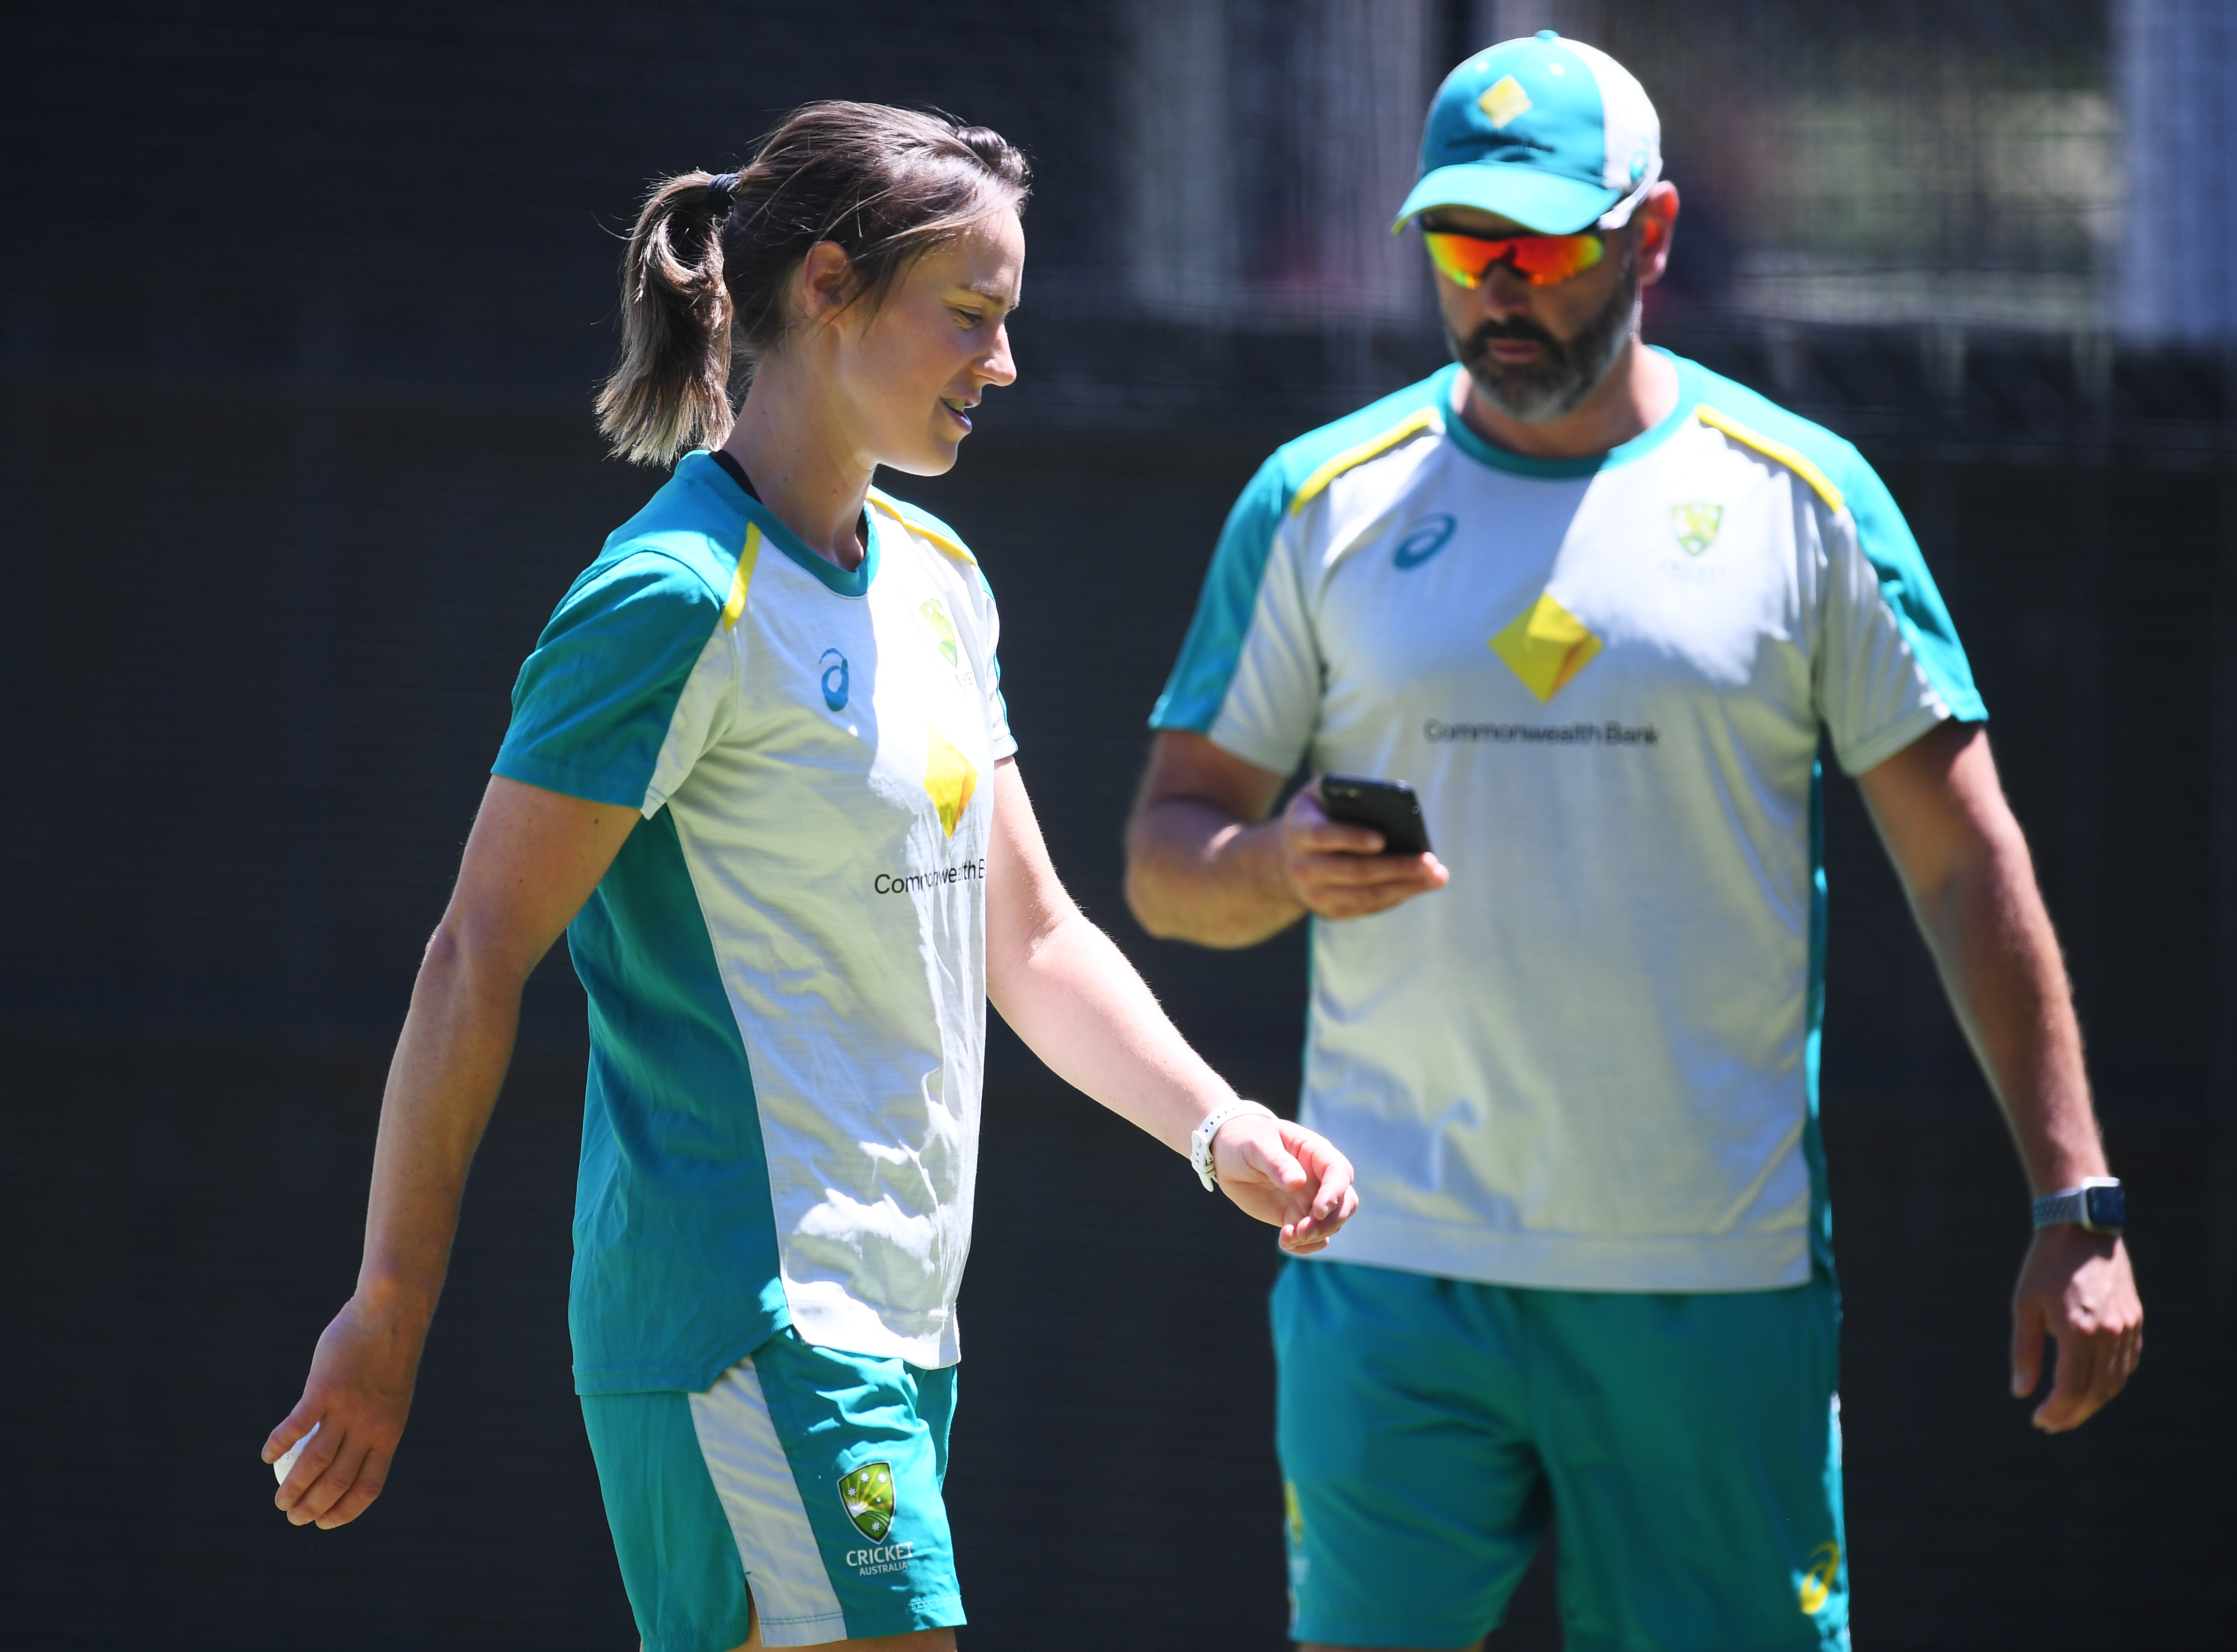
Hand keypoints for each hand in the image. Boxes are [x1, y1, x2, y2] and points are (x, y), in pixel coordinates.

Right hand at [264, 1293, 428, 1528]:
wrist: (393, 1312)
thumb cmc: (390, 1353)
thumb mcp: (389, 1394)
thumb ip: (372, 1422)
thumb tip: (350, 1447)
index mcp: (389, 1433)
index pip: (368, 1488)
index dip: (345, 1512)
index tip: (325, 1523)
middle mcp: (369, 1427)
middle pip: (337, 1483)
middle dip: (313, 1508)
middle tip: (293, 1517)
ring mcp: (346, 1409)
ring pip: (314, 1463)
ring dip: (293, 1488)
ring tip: (280, 1502)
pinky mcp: (324, 1390)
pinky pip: (295, 1426)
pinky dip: (278, 1444)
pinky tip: (266, 1456)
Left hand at [1212, 1113, 1359, 1252]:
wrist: (1227, 1156)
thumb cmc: (1245, 1140)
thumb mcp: (1257, 1145)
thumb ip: (1277, 1162)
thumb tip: (1298, 1182)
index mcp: (1315, 1152)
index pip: (1338, 1172)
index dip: (1334, 1193)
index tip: (1319, 1210)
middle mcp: (1318, 1177)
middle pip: (1345, 1202)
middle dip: (1330, 1221)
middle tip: (1303, 1231)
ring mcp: (1309, 1198)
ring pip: (1332, 1222)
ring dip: (1316, 1235)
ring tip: (1286, 1236)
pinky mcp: (1295, 1216)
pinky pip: (1312, 1236)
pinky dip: (1305, 1246)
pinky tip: (1286, 1243)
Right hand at [1275, 784, 1448, 920]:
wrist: (1284, 861)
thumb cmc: (1316, 816)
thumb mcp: (1319, 795)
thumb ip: (1343, 790)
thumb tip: (1386, 800)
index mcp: (1299, 832)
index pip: (1323, 836)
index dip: (1351, 838)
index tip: (1382, 839)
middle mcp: (1303, 868)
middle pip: (1353, 871)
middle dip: (1396, 867)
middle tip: (1430, 861)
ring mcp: (1315, 895)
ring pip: (1365, 896)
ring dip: (1404, 887)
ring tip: (1436, 876)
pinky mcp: (1331, 911)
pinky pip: (1368, 907)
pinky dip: (1397, 897)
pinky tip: (1420, 885)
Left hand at [2009, 1225, 2140, 1431]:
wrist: (2081, 1228)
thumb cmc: (2045, 1265)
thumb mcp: (2024, 1306)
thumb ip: (2024, 1352)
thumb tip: (2021, 1392)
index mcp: (2078, 1331)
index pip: (2072, 1388)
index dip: (2057, 1411)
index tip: (2039, 1421)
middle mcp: (2109, 1333)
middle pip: (2097, 1391)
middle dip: (2074, 1413)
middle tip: (2052, 1423)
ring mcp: (2126, 1327)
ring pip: (2116, 1380)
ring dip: (2094, 1400)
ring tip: (2070, 1409)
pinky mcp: (2135, 1319)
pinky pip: (2128, 1361)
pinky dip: (2111, 1379)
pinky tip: (2093, 1384)